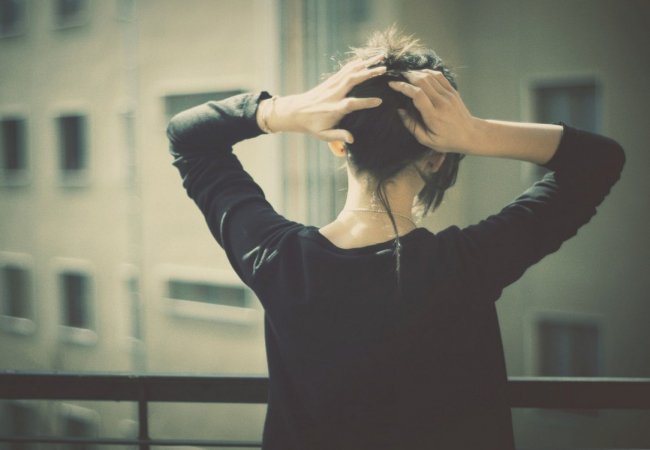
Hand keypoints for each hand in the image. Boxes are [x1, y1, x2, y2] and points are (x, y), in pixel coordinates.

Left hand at [263, 54, 386, 142]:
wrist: (295, 111)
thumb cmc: (311, 125)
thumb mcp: (323, 135)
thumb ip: (338, 136)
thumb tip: (352, 139)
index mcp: (334, 109)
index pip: (351, 104)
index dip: (365, 102)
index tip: (380, 101)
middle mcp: (333, 94)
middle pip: (352, 81)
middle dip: (368, 74)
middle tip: (384, 70)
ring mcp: (331, 85)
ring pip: (350, 71)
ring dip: (365, 64)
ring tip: (380, 58)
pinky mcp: (330, 81)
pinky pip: (344, 70)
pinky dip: (355, 64)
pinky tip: (365, 60)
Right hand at [388, 70, 477, 152]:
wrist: (471, 135)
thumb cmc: (447, 140)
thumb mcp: (427, 140)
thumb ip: (412, 126)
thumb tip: (399, 111)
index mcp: (434, 116)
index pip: (417, 95)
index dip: (403, 87)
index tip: (392, 85)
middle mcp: (442, 103)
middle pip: (422, 81)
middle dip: (407, 76)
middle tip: (397, 77)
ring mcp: (449, 95)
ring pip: (430, 76)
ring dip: (416, 73)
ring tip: (406, 75)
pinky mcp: (453, 91)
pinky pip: (439, 76)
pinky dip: (427, 72)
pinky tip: (419, 74)